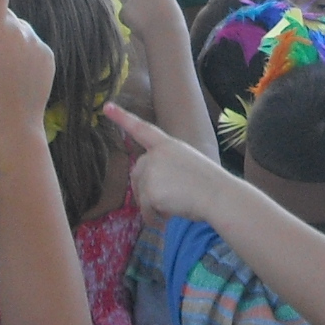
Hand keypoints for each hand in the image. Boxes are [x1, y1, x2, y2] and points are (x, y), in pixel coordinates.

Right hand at [0, 0, 56, 157]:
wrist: (10, 121)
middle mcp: (18, 28)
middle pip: (9, 19)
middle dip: (1, 32)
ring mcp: (37, 40)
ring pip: (23, 34)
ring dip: (16, 46)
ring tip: (8, 75)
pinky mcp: (50, 53)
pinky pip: (36, 48)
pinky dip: (30, 58)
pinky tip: (23, 79)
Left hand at [109, 102, 231, 221]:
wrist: (218, 195)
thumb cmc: (208, 184)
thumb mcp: (186, 163)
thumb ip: (164, 166)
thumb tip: (144, 187)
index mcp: (168, 145)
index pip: (142, 129)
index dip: (122, 118)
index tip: (107, 107)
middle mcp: (155, 155)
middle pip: (137, 172)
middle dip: (145, 189)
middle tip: (166, 200)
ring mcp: (151, 172)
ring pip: (141, 194)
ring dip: (153, 206)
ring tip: (174, 207)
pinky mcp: (150, 192)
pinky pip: (145, 211)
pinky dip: (154, 218)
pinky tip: (167, 218)